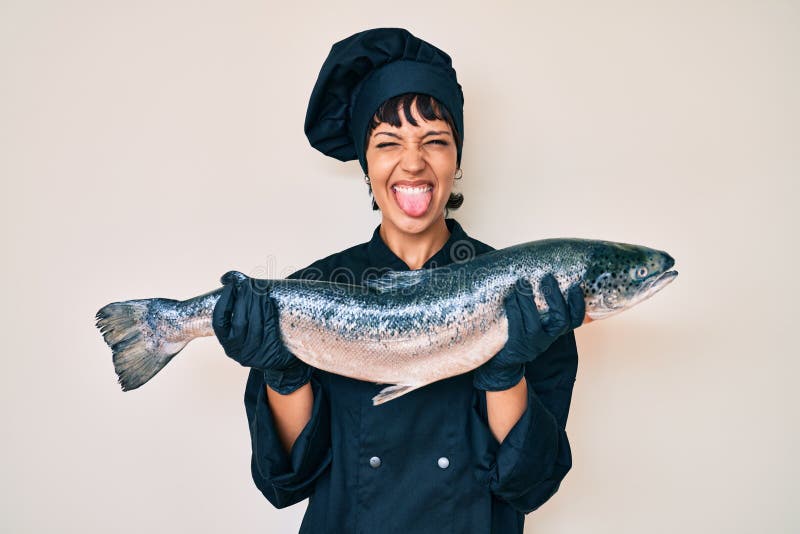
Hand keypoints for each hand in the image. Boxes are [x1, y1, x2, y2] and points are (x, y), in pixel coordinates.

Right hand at [212, 270, 310, 393]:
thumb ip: (236, 301)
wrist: (280, 361)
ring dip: (257, 303)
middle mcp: (237, 351)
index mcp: (227, 344)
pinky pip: (268, 328)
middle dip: (244, 300)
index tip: (230, 287)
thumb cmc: (258, 335)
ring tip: (259, 289)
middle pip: (239, 321)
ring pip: (254, 324)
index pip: (219, 321)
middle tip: (248, 284)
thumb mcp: (244, 324)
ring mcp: (254, 354)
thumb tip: (226, 277)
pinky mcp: (270, 353)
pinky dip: (268, 312)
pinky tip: (268, 300)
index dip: (224, 302)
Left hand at [473, 274, 584, 391]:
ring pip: (534, 321)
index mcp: (555, 331)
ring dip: (528, 300)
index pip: (575, 320)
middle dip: (555, 298)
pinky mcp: (517, 345)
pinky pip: (516, 324)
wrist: (503, 362)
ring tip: (522, 283)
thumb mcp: (536, 323)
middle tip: (547, 278)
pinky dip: (513, 308)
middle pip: (561, 320)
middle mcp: (548, 339)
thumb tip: (543, 278)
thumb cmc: (521, 334)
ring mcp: (533, 344)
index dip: (578, 304)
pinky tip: (510, 297)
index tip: (576, 287)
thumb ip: (543, 308)